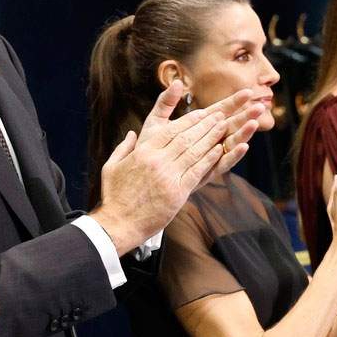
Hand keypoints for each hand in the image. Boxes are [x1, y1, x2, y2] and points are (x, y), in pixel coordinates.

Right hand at [90, 81, 263, 254]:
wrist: (118, 223)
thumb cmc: (114, 197)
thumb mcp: (111, 167)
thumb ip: (123, 148)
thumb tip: (132, 134)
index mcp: (143, 152)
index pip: (171, 130)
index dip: (188, 120)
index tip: (201, 113)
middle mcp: (157, 160)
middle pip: (186, 137)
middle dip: (204, 124)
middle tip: (219, 115)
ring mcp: (169, 175)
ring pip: (195, 151)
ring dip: (211, 137)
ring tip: (224, 126)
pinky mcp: (178, 192)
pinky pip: (198, 171)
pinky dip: (210, 158)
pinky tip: (220, 149)